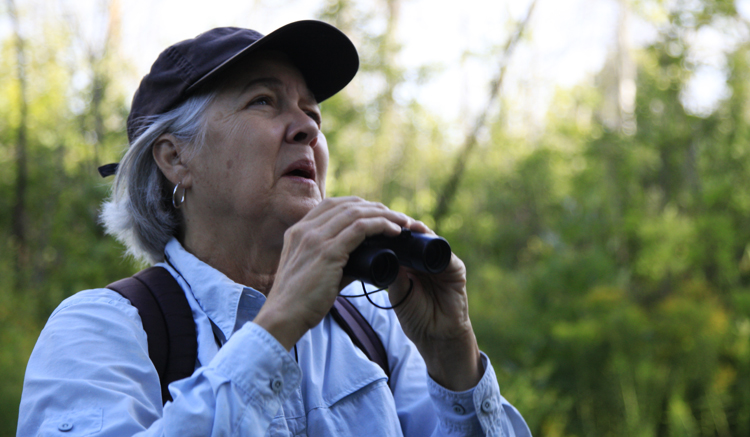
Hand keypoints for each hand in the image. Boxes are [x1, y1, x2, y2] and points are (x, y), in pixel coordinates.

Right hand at [253, 197, 414, 349]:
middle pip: (347, 205)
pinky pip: (360, 229)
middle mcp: (305, 229)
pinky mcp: (327, 252)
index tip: (377, 214)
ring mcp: (315, 238)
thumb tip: (362, 262)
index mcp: (298, 231)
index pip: (332, 205)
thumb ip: (334, 262)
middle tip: (396, 217)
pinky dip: (380, 226)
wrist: (282, 318)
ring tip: (402, 222)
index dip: (358, 205)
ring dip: (384, 215)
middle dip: (375, 208)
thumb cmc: (299, 302)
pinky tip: (394, 231)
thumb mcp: (312, 272)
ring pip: (357, 213)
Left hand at [387, 224, 482, 390]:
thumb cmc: (416, 317)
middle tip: (388, 219)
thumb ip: (392, 274)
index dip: (388, 234)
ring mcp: (442, 263)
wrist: (436, 336)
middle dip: (402, 228)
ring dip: (417, 231)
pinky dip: (434, 242)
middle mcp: (426, 260)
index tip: (375, 226)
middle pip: (414, 237)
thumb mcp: (397, 293)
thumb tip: (381, 253)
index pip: (400, 243)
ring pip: (429, 239)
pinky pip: (445, 251)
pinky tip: (422, 236)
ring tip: (404, 225)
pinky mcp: (455, 268)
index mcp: (411, 265)